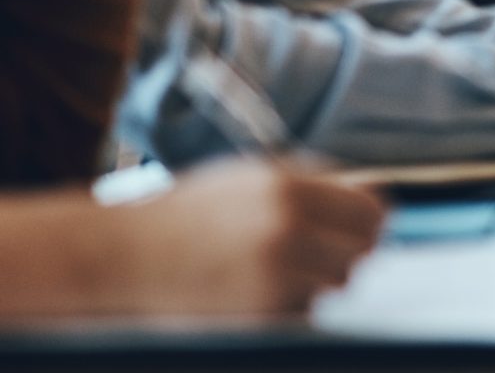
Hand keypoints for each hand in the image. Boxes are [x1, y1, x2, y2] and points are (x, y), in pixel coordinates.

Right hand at [104, 160, 385, 315]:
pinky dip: (290, 305)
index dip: (369, 220)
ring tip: (273, 268)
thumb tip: (371, 193)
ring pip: (336, 285)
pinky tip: (253, 291)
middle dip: (345, 251)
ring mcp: (274, 278)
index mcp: (287, 188)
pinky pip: (304, 312)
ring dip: (317, 280)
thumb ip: (311, 182)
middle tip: (318, 250)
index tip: (361, 226)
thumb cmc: (185, 215)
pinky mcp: (261, 317)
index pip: (371, 210)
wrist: (124, 257)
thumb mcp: (248, 177)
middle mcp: (286, 230)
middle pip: (361, 251)